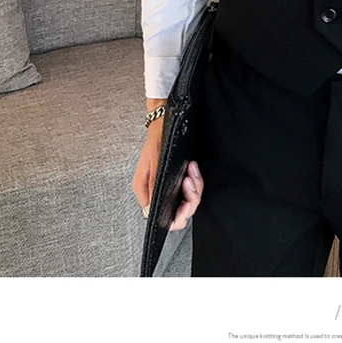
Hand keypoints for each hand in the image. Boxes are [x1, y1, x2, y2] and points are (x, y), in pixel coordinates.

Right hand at [132, 116, 203, 230]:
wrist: (165, 122)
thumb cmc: (157, 139)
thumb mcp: (154, 162)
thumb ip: (153, 187)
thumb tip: (150, 212)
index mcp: (146, 192)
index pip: (161, 220)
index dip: (177, 217)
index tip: (187, 204)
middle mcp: (156, 193)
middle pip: (179, 211)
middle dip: (190, 199)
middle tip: (190, 181)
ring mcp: (168, 187)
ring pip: (188, 200)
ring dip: (194, 186)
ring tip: (192, 169)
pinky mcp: (177, 180)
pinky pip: (191, 188)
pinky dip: (195, 179)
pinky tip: (193, 168)